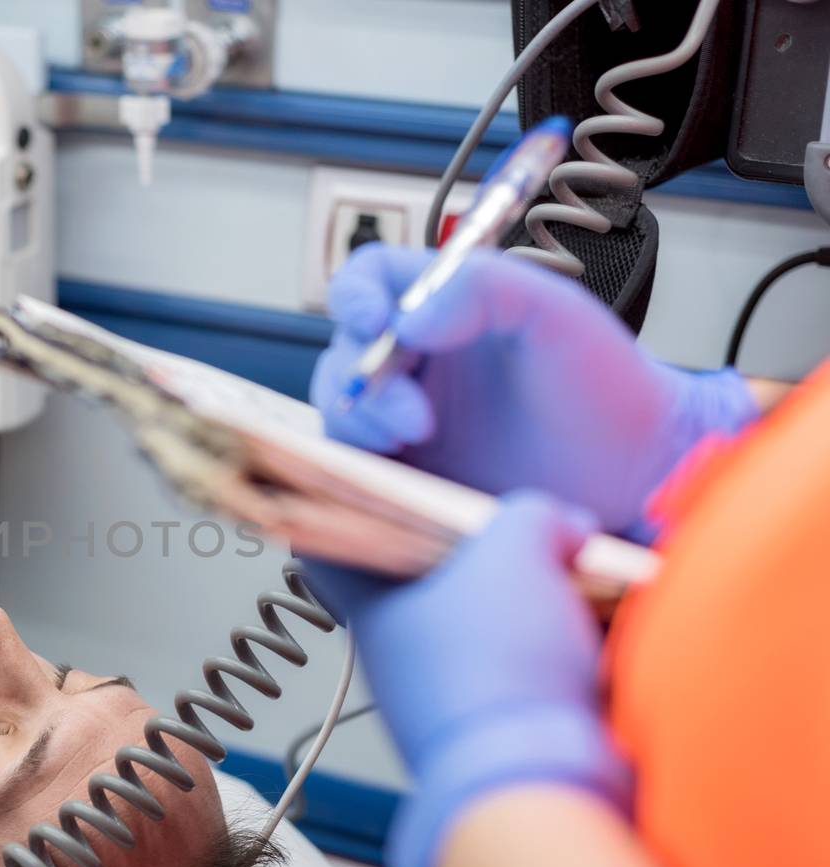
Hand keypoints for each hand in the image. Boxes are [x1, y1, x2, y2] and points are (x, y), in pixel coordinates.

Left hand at [305, 493, 630, 866]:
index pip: (330, 546)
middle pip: (428, 578)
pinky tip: (597, 632)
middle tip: (532, 531)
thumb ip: (532, 517)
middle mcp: (399, 652)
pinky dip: (561, 648)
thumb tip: (558, 526)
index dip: (350, 509)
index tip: (375, 485)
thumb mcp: (516, 551)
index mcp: (372, 606)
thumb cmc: (498, 666)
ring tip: (578, 580)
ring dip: (534, 600)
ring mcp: (447, 694)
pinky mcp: (501, 727)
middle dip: (486, 551)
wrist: (539, 777)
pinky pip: (527, 671)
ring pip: (486, 624)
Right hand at [310, 245, 758, 538]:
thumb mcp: (556, 312)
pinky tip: (402, 471)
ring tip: (413, 440)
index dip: (354, 296)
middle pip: (345, 350)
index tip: (374, 321)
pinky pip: (358, 464)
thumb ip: (485, 288)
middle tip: (412, 414)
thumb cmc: (607, 386)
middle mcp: (418, 359)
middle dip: (364, 379)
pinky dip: (363, 464)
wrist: (635, 472)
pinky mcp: (409, 473)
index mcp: (445, 306)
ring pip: (344, 408)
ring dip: (363, 421)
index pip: (368, 280)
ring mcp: (408, 418)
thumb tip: (408, 318)